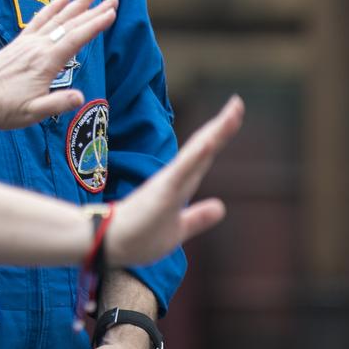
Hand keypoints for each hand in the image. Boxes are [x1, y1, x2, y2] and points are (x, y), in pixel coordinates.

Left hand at [0, 0, 117, 129]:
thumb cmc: (3, 108)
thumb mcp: (32, 113)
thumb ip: (57, 104)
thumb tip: (80, 98)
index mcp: (46, 63)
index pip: (76, 39)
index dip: (95, 25)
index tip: (111, 13)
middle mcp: (38, 47)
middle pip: (71, 24)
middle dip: (94, 10)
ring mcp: (29, 42)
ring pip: (57, 17)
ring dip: (77, 2)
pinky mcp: (20, 42)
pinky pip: (39, 19)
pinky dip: (52, 6)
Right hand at [105, 95, 243, 266]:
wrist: (110, 246)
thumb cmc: (139, 237)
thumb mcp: (177, 230)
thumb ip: (198, 217)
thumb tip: (221, 207)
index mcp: (180, 185)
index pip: (204, 154)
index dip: (221, 133)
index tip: (235, 111)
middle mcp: (176, 178)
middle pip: (204, 147)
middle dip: (223, 125)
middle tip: (238, 102)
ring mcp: (169, 183)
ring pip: (197, 153)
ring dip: (215, 133)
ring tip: (233, 112)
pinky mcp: (162, 193)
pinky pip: (182, 172)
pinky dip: (196, 156)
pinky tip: (209, 143)